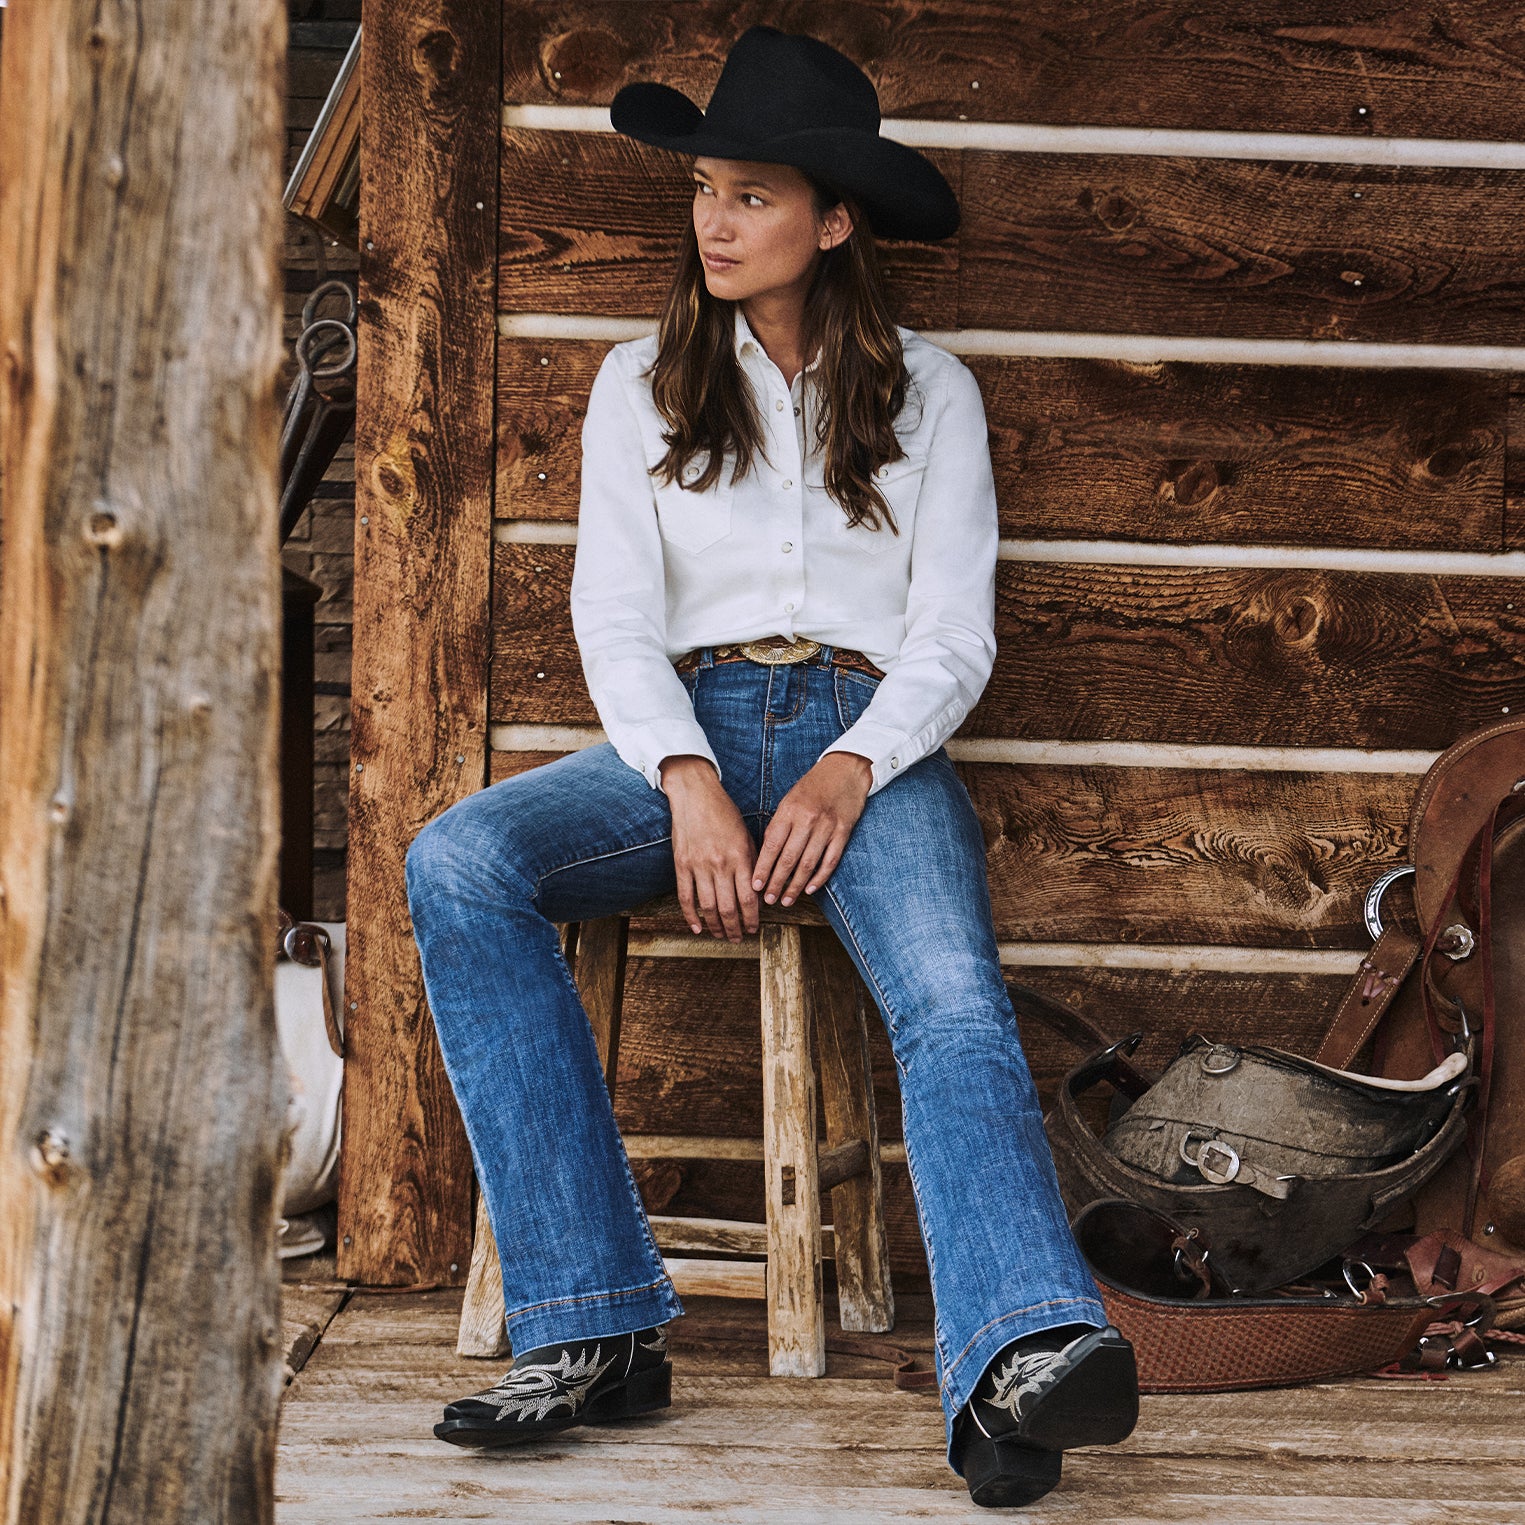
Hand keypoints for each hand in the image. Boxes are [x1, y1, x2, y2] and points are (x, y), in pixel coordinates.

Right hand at [660, 755, 759, 941]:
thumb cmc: (724, 813)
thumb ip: (752, 863)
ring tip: (721, 935)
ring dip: (716, 926)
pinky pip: (686, 897)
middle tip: (739, 938)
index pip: (749, 899)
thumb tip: (757, 892)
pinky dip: (691, 916)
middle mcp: (720, 864)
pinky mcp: (682, 864)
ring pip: (708, 907)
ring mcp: (699, 865)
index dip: (752, 919)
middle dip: (736, 928)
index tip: (754, 928)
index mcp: (740, 857)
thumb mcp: (746, 836)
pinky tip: (698, 927)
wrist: (696, 794)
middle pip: (729, 908)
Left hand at [751, 752, 871, 907]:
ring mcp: (827, 827)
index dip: (763, 868)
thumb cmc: (814, 786)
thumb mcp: (790, 799)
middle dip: (776, 883)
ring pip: (808, 864)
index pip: (772, 845)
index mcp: (789, 810)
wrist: (847, 769)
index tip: (755, 885)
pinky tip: (809, 889)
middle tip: (769, 900)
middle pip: (788, 859)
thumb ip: (780, 824)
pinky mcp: (843, 832)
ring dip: (796, 886)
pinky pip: (829, 861)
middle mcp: (807, 819)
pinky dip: (820, 878)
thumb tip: (766, 855)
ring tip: (786, 900)